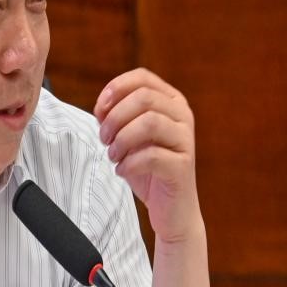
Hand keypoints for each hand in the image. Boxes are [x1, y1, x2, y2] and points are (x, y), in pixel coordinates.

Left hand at [94, 68, 201, 242]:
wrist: (169, 208)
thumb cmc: (147, 169)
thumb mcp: (127, 137)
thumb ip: (114, 116)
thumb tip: (102, 107)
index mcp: (170, 102)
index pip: (142, 78)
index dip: (116, 88)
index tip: (100, 111)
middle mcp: (182, 116)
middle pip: (144, 98)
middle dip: (115, 118)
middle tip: (104, 139)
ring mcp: (186, 140)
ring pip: (149, 123)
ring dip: (121, 140)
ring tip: (113, 156)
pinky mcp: (183, 166)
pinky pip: (152, 156)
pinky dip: (129, 164)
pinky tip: (122, 171)